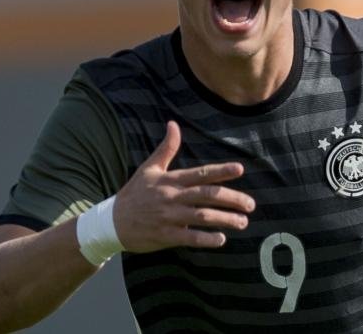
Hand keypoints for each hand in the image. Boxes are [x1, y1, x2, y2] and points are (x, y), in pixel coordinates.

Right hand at [112, 121, 254, 252]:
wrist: (111, 222)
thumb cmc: (134, 193)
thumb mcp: (148, 168)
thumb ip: (166, 148)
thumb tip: (173, 123)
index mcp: (171, 180)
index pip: (200, 173)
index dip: (221, 170)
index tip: (240, 169)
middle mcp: (172, 197)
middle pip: (207, 195)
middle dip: (232, 199)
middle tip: (251, 204)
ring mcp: (169, 217)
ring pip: (202, 217)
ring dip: (225, 219)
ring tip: (243, 222)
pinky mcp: (165, 235)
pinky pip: (189, 238)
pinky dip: (206, 239)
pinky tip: (221, 239)